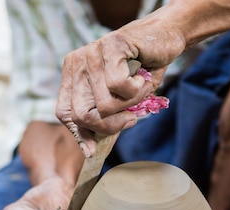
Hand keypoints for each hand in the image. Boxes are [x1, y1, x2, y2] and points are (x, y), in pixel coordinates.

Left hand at [55, 16, 184, 156]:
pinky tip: (142, 77)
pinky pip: (119, 87)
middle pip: (82, 115)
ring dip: (130, 104)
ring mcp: (91, 53)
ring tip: (139, 89)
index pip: (64, 112)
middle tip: (130, 118)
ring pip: (104, 105)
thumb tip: (90, 152)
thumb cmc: (143, 72)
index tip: (93, 149)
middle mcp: (77, 63)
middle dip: (110, 125)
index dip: (79, 134)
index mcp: (73, 75)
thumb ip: (104, 120)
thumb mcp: (121, 101)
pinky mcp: (110, 45)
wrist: (165, 38)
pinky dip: (138, 90)